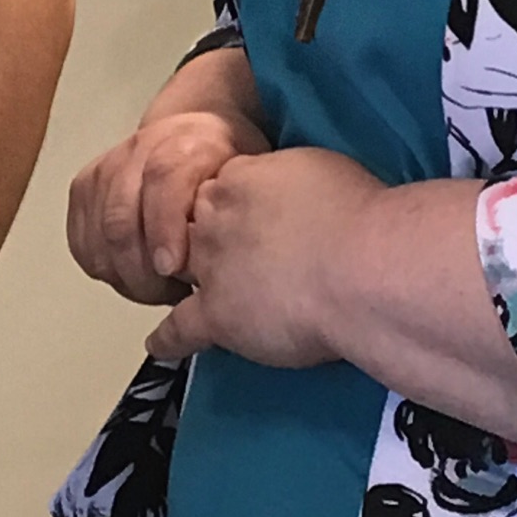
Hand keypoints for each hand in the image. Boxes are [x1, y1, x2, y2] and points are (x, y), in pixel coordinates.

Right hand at [66, 108, 249, 303]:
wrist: (193, 135)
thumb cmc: (224, 165)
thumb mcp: (247, 179)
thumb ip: (237, 210)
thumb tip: (231, 263)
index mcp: (187, 143)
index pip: (163, 179)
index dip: (164, 228)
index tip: (172, 269)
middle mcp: (139, 149)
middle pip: (121, 219)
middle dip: (142, 271)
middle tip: (172, 296)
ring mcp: (106, 168)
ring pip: (99, 237)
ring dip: (126, 276)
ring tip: (158, 288)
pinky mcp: (83, 188)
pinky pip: (81, 242)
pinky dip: (104, 268)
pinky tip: (132, 275)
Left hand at [145, 147, 383, 366]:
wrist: (358, 268)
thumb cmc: (354, 214)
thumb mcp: (316, 169)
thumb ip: (286, 180)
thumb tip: (285, 193)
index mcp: (238, 178)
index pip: (214, 189)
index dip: (226, 207)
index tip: (242, 219)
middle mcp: (214, 219)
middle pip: (190, 227)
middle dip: (202, 239)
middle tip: (227, 257)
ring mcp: (210, 268)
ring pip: (182, 272)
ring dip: (184, 280)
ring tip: (185, 292)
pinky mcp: (215, 316)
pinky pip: (180, 329)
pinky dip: (167, 340)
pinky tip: (157, 347)